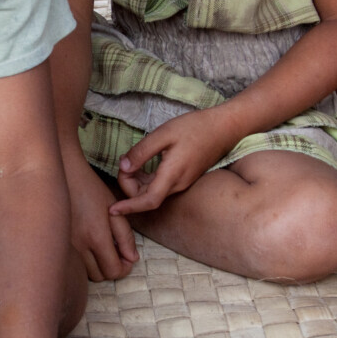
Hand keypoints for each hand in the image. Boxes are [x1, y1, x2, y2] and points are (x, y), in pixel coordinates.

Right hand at [66, 152, 137, 280]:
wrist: (62, 176)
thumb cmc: (90, 189)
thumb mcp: (114, 209)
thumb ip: (125, 236)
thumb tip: (132, 259)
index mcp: (95, 236)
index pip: (113, 271)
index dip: (124, 269)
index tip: (127, 258)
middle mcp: (78, 245)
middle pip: (100, 276)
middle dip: (112, 268)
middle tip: (117, 253)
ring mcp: (66, 246)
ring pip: (86, 273)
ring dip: (98, 266)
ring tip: (102, 247)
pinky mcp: (58, 243)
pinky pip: (75, 264)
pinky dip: (85, 261)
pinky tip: (89, 246)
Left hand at [112, 108, 235, 216]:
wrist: (224, 128)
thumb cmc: (195, 128)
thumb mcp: (164, 134)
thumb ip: (141, 152)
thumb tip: (123, 166)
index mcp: (172, 175)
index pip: (148, 201)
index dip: (128, 208)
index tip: (112, 210)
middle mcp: (178, 185)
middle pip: (147, 198)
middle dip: (129, 185)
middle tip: (124, 162)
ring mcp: (183, 183)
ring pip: (153, 192)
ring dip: (138, 182)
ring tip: (130, 161)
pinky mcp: (184, 178)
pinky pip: (161, 186)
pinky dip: (147, 179)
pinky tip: (142, 164)